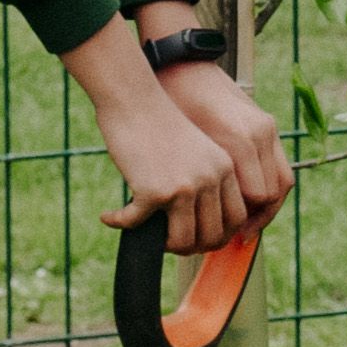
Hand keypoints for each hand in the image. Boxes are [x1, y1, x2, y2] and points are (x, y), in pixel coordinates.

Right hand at [69, 15, 263, 250]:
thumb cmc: (158, 124)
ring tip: (145, 233)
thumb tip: (197, 227)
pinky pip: (136, 225)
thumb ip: (204, 181)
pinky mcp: (155, 191)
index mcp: (225, 169)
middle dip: (190, 247)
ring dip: (164, 246)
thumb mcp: (196, 151)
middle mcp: (211, 179)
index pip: (236, 218)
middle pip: (212, 235)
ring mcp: (185, 187)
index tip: (197, 238)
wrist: (134, 99)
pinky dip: (119, 222)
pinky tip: (109, 216)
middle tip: (168, 243)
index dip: (218, 235)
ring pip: (182, 241)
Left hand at [139, 14, 294, 226]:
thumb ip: (198, 178)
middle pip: (273, 191)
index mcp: (239, 138)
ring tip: (246, 224)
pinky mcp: (266, 124)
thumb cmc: (171, 103)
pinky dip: (267, 187)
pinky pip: (277, 166)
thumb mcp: (180, 144)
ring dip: (267, 205)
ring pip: (282, 181)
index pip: (257, 196)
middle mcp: (259, 133)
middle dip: (258, 218)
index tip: (226, 236)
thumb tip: (197, 219)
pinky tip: (248, 200)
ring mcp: (266, 127)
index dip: (242, 220)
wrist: (181, 65)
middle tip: (236, 237)